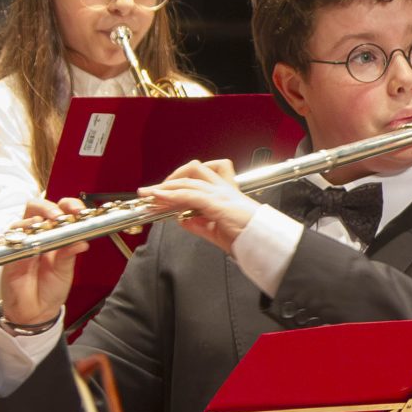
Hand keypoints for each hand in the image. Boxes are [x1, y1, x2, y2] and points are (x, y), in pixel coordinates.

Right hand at [0, 196, 92, 326]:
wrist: (36, 311)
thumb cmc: (51, 288)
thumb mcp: (65, 271)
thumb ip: (69, 254)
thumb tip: (83, 242)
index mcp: (55, 236)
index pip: (59, 211)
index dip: (68, 206)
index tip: (79, 211)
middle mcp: (37, 236)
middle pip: (36, 208)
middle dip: (49, 208)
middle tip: (60, 217)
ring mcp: (23, 244)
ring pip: (22, 221)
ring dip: (35, 219)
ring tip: (48, 226)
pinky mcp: (10, 255)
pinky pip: (12, 241)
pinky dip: (23, 237)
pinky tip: (32, 238)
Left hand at [138, 159, 255, 254]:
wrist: (263, 242)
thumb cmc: (247, 236)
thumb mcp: (216, 230)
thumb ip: (198, 224)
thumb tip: (181, 220)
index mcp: (226, 192)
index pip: (200, 176)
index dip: (179, 180)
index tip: (162, 192)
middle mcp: (223, 188)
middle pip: (193, 170)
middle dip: (169, 179)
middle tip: (151, 192)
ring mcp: (220, 194)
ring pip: (187, 181)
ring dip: (164, 187)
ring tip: (148, 194)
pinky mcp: (217, 203)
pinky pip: (189, 195)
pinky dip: (171, 195)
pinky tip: (158, 198)